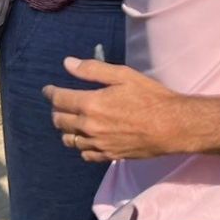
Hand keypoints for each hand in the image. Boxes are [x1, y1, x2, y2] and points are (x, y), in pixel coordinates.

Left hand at [46, 57, 180, 162]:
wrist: (172, 126)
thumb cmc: (150, 97)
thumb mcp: (123, 75)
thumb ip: (93, 69)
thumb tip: (68, 64)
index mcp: (91, 104)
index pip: (59, 99)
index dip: (50, 93)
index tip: (48, 90)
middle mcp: (89, 126)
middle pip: (60, 121)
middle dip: (57, 111)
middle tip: (61, 105)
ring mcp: (98, 143)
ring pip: (69, 140)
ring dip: (66, 130)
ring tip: (72, 122)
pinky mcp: (109, 155)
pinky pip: (85, 154)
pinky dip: (81, 146)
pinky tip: (87, 139)